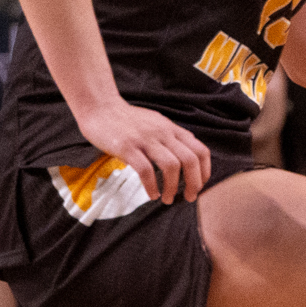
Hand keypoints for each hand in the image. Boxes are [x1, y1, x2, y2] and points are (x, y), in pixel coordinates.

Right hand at [73, 97, 211, 203]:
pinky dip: (152, 186)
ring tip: (167, 199)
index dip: (205, 171)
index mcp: (172, 129)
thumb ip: (172, 137)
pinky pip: (145, 170)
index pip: (200, 151)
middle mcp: (163, 133)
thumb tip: (187, 155)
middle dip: (194, 183)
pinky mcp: (127, 147)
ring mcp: (145, 140)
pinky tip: (152, 194)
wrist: (100, 107)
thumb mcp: (157, 123)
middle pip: (190, 160)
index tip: (200, 185)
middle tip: (189, 197)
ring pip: (171, 166)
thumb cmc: (128, 119)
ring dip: (172, 187)